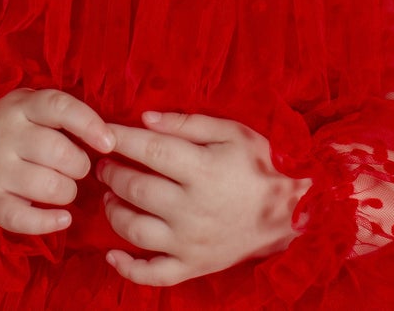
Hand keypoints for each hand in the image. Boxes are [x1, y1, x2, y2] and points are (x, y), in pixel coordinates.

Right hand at [0, 88, 113, 235]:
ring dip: (68, 191)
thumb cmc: (20, 129)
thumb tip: (109, 140)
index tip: (109, 143)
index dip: (89, 125)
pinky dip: (48, 223)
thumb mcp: (37, 109)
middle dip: (80, 165)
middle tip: (76, 167)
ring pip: (48, 186)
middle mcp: (4, 134)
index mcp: (21, 106)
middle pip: (58, 152)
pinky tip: (63, 218)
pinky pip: (22, 219)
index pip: (59, 108)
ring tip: (64, 187)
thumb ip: (69, 116)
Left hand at [99, 112, 309, 286]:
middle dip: (111, 173)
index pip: (148, 149)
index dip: (120, 139)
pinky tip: (112, 255)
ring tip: (110, 196)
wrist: (292, 213)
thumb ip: (186, 123)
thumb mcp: (232, 132)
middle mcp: (192, 209)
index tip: (102, 133)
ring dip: (112, 211)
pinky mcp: (193, 266)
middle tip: (104, 164)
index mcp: (203, 170)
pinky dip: (127, 268)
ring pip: (134, 229)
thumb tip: (144, 119)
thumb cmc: (260, 166)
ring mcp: (191, 242)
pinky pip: (153, 274)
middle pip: (135, 188)